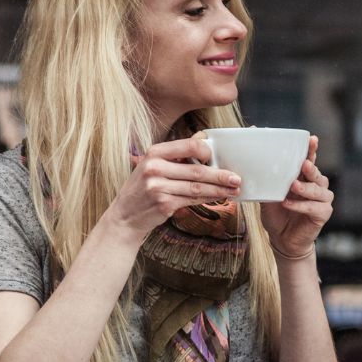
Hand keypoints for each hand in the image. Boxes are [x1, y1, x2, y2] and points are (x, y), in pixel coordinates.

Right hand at [109, 137, 241, 238]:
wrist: (125, 215)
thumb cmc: (144, 188)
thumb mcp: (153, 166)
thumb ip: (175, 158)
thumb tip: (206, 149)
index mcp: (154, 153)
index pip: (188, 146)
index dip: (207, 151)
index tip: (218, 158)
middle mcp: (154, 168)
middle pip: (197, 170)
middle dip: (220, 175)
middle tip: (237, 178)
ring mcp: (158, 187)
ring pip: (198, 187)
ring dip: (219, 189)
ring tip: (234, 190)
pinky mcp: (164, 204)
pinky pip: (193, 200)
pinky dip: (208, 198)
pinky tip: (219, 198)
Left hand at [259, 136, 333, 257]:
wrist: (282, 239)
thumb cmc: (276, 214)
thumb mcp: (268, 194)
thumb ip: (265, 179)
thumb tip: (248, 160)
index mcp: (304, 178)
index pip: (310, 160)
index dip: (312, 150)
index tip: (312, 139)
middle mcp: (317, 187)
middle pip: (317, 174)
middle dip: (311, 168)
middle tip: (303, 164)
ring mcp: (322, 201)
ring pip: (319, 190)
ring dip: (306, 188)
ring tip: (293, 186)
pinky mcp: (322, 215)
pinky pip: (314, 207)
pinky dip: (301, 205)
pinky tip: (288, 204)